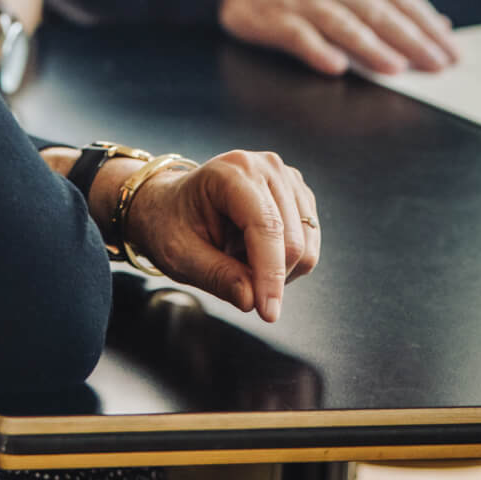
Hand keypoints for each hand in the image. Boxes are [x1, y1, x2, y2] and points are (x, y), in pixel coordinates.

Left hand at [119, 150, 318, 322]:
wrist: (172, 205)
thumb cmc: (172, 225)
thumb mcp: (181, 256)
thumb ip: (217, 276)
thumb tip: (252, 300)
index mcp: (231, 172)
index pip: (266, 227)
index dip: (270, 274)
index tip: (268, 313)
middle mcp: (265, 167)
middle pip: (292, 240)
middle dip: (268, 275)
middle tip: (231, 273)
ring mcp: (285, 177)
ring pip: (306, 245)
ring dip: (277, 268)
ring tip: (239, 257)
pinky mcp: (297, 193)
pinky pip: (309, 242)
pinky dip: (285, 261)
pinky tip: (255, 251)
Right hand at [220, 0, 458, 76]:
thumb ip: (390, 3)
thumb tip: (440, 24)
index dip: (427, 24)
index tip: (452, 51)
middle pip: (376, 11)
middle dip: (410, 39)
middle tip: (438, 66)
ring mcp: (302, 1)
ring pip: (341, 23)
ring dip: (370, 46)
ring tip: (396, 68)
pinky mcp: (274, 18)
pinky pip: (297, 35)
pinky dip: (316, 50)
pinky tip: (334, 67)